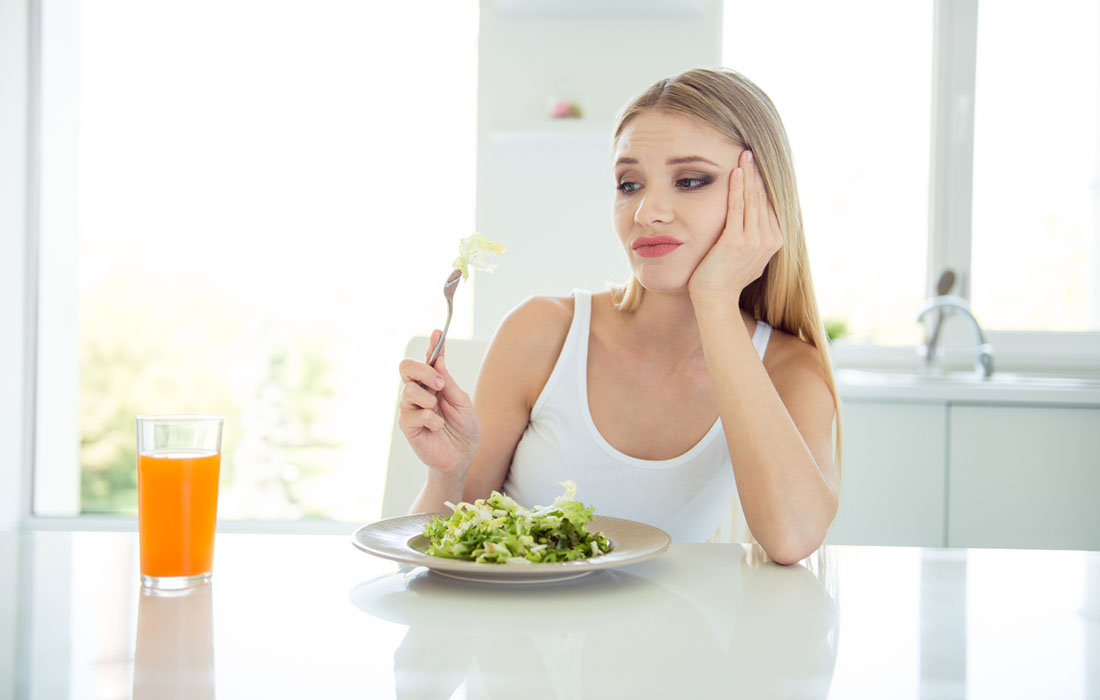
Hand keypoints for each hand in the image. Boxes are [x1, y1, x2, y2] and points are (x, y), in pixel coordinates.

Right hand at [397, 329, 481, 479]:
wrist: (462, 458)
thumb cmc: (464, 431)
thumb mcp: (462, 402)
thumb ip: (449, 382)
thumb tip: (438, 361)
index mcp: (434, 384)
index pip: (429, 361)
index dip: (433, 345)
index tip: (439, 332)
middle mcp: (420, 393)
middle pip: (407, 368)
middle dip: (422, 370)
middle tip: (440, 383)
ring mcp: (411, 409)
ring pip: (408, 390)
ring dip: (428, 398)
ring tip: (438, 410)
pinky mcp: (408, 426)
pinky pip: (414, 414)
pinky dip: (431, 419)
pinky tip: (437, 427)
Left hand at [688, 149, 782, 305]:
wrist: (715, 299)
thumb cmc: (727, 278)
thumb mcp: (749, 256)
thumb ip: (756, 239)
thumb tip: (758, 224)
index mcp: (774, 241)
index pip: (769, 204)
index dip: (763, 182)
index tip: (756, 164)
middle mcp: (768, 239)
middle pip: (763, 198)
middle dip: (757, 173)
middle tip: (750, 151)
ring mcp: (754, 241)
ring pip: (752, 199)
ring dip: (749, 175)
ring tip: (745, 155)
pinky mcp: (736, 241)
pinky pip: (737, 208)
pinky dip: (737, 189)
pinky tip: (736, 173)